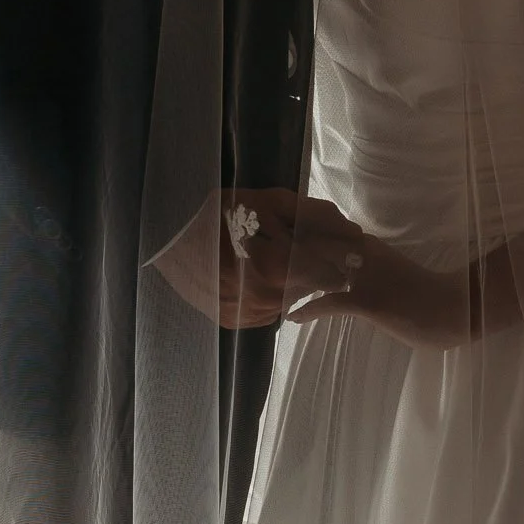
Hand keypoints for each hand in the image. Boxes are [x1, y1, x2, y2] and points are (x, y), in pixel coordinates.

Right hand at [150, 188, 366, 328]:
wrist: (170, 235)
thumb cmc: (224, 211)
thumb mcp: (272, 203)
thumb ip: (316, 216)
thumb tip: (353, 232)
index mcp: (280, 267)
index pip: (332, 274)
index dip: (339, 260)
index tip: (340, 250)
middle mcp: (266, 298)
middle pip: (311, 289)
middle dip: (312, 269)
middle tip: (297, 247)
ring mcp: (247, 314)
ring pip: (288, 302)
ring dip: (290, 283)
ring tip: (272, 258)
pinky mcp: (233, 321)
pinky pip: (265, 313)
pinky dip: (268, 297)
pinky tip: (255, 276)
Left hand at [293, 235, 472, 347]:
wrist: (456, 307)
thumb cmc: (429, 294)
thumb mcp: (393, 274)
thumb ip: (372, 271)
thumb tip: (353, 275)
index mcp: (371, 246)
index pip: (328, 236)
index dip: (304, 241)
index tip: (281, 247)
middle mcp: (364, 254)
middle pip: (316, 247)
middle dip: (292, 256)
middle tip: (269, 268)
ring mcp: (365, 276)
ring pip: (318, 271)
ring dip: (296, 281)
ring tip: (275, 291)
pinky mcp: (366, 300)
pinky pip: (329, 302)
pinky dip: (309, 309)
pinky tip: (294, 317)